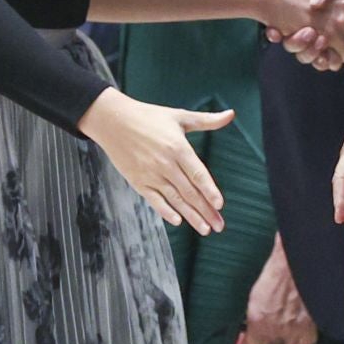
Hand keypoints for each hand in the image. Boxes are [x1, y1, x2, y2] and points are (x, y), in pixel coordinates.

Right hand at [78, 87, 233, 233]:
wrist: (113, 121)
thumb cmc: (148, 117)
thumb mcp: (179, 116)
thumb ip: (206, 120)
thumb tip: (231, 114)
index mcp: (178, 148)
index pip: (198, 174)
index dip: (209, 191)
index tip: (220, 205)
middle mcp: (165, 164)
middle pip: (189, 192)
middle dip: (206, 211)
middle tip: (219, 226)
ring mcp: (151, 175)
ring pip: (175, 200)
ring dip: (191, 217)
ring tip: (205, 229)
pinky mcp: (138, 181)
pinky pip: (155, 200)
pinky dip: (166, 212)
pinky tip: (178, 221)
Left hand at [237, 235, 317, 343]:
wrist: (297, 266)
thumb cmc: (276, 275)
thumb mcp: (256, 296)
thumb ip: (252, 319)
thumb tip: (247, 334)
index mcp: (257, 322)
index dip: (258, 343)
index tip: (260, 339)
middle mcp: (274, 329)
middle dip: (275, 339)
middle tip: (279, 326)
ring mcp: (293, 330)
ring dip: (292, 338)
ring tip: (293, 322)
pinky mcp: (310, 328)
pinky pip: (307, 343)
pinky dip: (306, 336)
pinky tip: (304, 324)